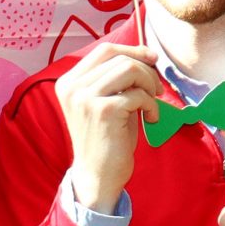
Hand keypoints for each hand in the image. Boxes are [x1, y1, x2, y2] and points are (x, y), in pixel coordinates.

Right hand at [55, 42, 162, 214]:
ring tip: (153, 103)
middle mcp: (72, 87)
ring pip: (130, 69)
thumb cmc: (106, 138)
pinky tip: (151, 119)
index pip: (105, 50)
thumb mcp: (105, 100)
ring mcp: (85, 98)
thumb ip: (115, 77)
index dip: (133, 50)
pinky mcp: (104, 110)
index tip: (152, 59)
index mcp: (69, 82)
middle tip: (155, 90)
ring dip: (149, 84)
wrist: (97, 175)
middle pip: (120, 57)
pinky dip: (152, 105)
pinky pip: (138, 94)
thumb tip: (146, 53)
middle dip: (146, 70)